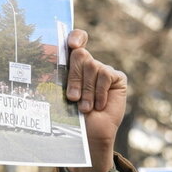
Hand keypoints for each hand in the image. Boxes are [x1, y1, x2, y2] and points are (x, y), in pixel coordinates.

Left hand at [65, 29, 126, 171]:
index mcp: (73, 65)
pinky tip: (99, 106)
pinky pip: (105, 75)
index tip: (72, 45)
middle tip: (72, 98)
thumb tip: (54, 61)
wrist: (88, 134)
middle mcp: (89, 64)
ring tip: (84, 108)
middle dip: (74, 77)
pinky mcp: (117, 78)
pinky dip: (99, 92)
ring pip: (93, 66)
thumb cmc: (71, 116)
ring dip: (87, 90)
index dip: (76, 37)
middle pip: (81, 55)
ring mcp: (104, 70)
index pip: (76, 40)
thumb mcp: (62, 94)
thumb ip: (62, 76)